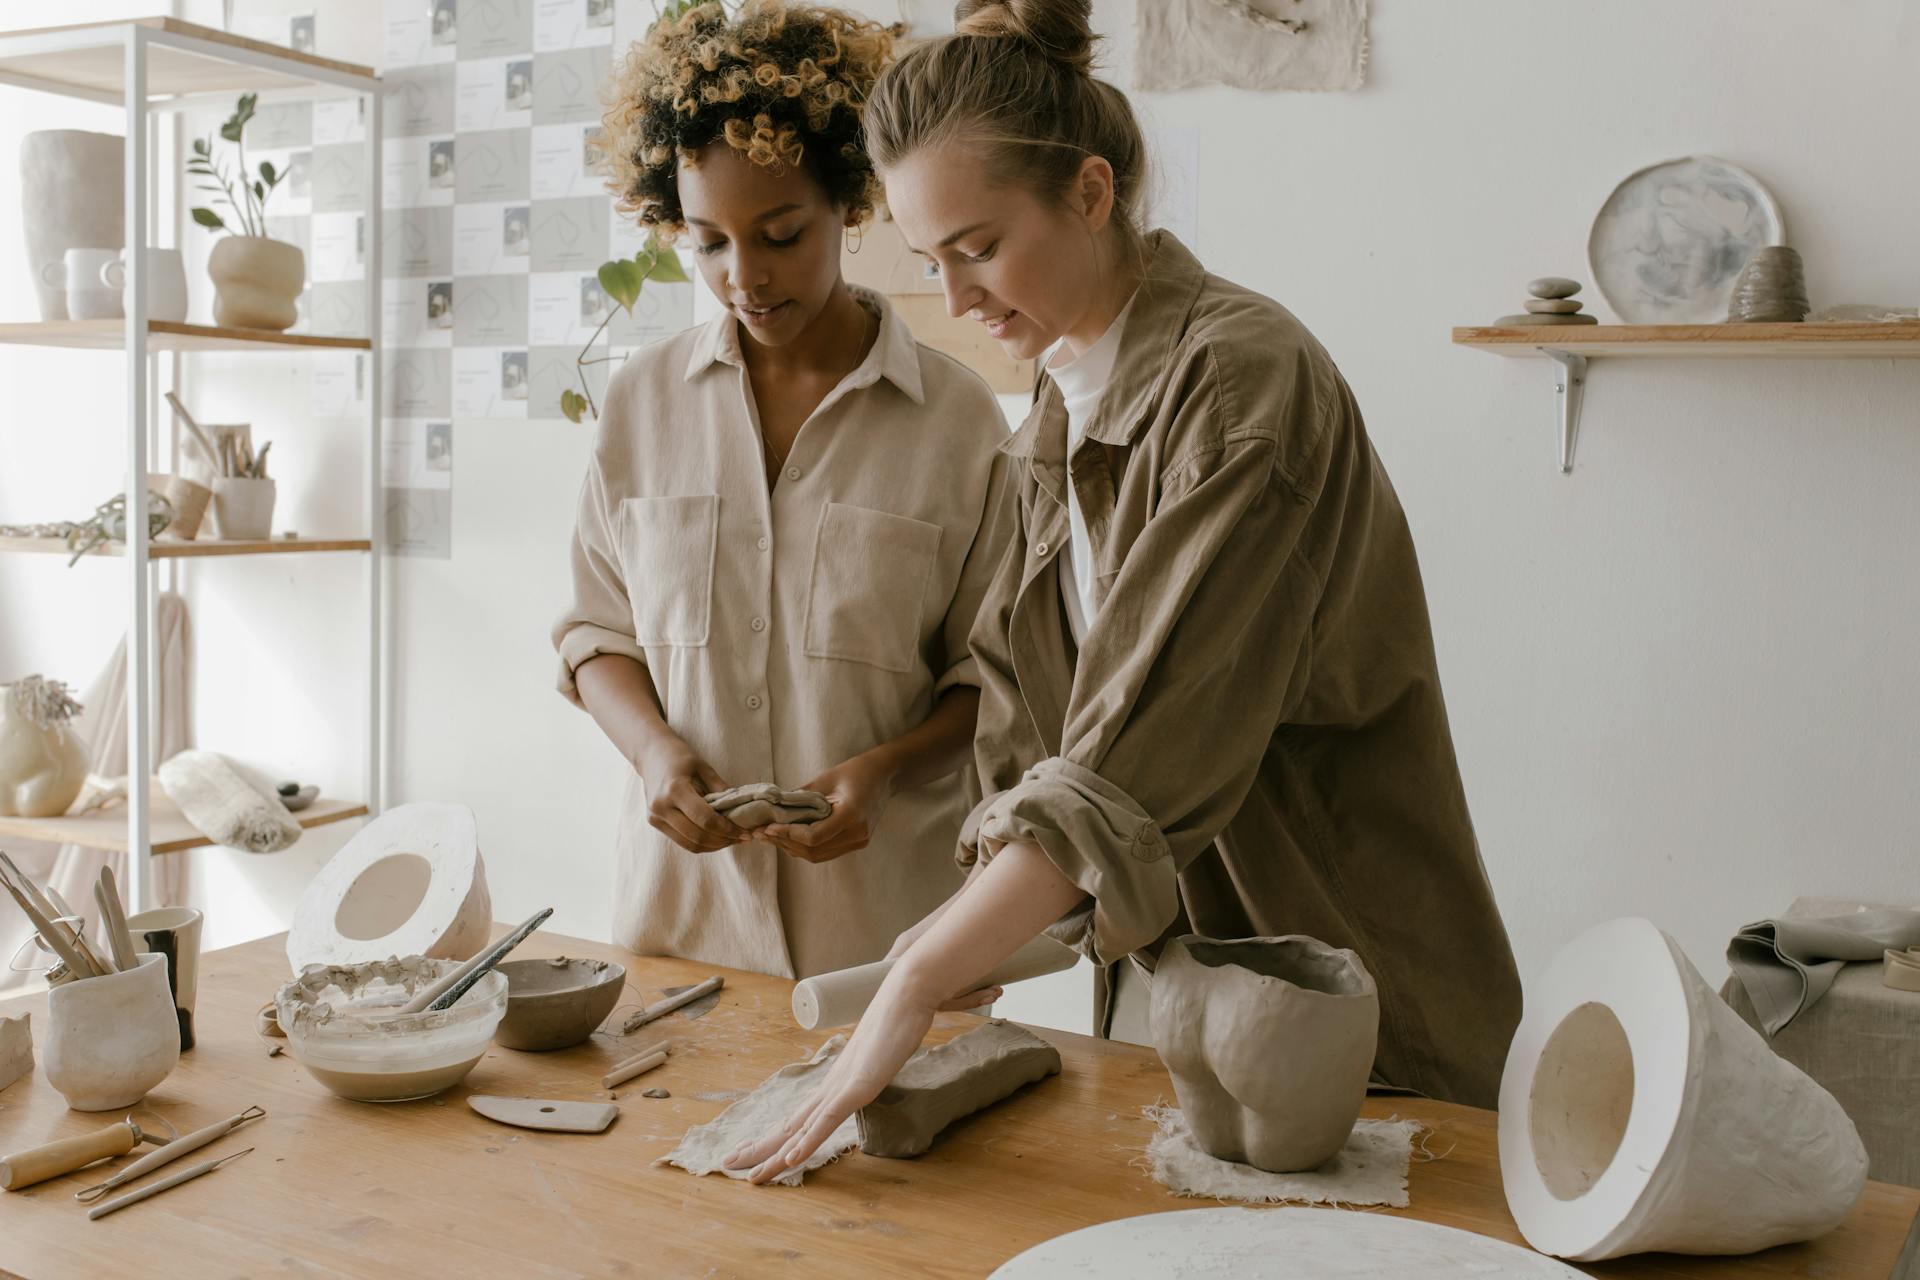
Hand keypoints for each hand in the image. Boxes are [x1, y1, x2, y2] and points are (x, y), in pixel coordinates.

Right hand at [637, 737, 743, 853]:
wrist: (650, 753)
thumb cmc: (680, 756)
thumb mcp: (704, 767)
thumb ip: (721, 790)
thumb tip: (742, 811)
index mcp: (675, 789)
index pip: (706, 819)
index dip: (728, 829)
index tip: (746, 833)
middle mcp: (662, 806)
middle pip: (698, 836)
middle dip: (724, 841)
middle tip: (743, 838)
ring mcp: (655, 817)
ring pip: (691, 844)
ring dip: (714, 846)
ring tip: (732, 840)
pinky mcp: (654, 822)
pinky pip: (682, 841)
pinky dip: (702, 843)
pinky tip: (717, 838)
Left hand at [723, 963, 940, 1183]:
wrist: (908, 991)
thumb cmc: (898, 1017)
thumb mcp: (883, 1052)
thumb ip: (873, 1064)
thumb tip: (870, 1069)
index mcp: (836, 1081)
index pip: (798, 1115)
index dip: (775, 1135)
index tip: (751, 1150)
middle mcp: (832, 1085)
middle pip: (789, 1125)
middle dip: (759, 1148)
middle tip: (728, 1165)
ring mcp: (843, 1085)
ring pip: (801, 1128)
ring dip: (774, 1154)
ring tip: (751, 1175)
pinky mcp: (859, 1085)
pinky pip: (829, 1118)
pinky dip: (807, 1141)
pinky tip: (790, 1159)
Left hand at [755, 754, 894, 864]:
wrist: (884, 775)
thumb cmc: (854, 771)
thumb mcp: (825, 778)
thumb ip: (799, 797)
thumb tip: (771, 808)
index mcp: (851, 815)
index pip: (813, 837)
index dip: (787, 835)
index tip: (768, 828)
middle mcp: (857, 833)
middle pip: (813, 851)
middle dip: (784, 843)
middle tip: (761, 833)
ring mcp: (859, 841)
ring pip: (818, 855)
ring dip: (792, 848)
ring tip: (770, 837)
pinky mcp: (857, 842)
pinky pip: (826, 851)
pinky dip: (806, 847)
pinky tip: (790, 838)